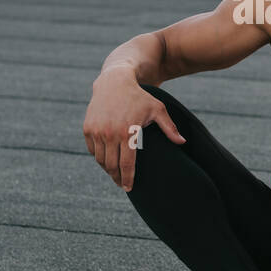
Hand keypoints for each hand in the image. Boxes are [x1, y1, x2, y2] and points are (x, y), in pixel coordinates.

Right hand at [82, 70, 184, 190]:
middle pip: (112, 166)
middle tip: (122, 184)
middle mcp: (109, 134)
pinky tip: (106, 161)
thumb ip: (169, 128)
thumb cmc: (140, 97)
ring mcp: (96, 131)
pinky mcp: (88, 128)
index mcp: (127, 132)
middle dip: (117, 178)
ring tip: (115, 174)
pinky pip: (92, 150)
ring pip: (100, 160)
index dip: (128, 179)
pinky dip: (98, 157)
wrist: (115, 82)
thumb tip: (183, 143)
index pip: (126, 164)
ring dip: (107, 169)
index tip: (129, 188)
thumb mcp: (158, 109)